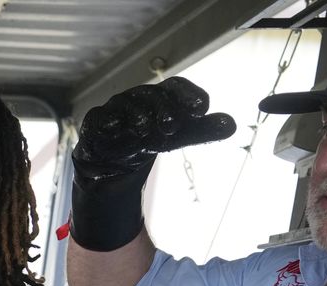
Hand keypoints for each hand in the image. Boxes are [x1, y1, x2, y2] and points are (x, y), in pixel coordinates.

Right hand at [75, 76, 235, 180]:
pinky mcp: (95, 123)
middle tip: (174, 125)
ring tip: (146, 131)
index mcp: (163, 96)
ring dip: (138, 117)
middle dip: (164, 108)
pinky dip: (106, 121)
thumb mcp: (178, 137)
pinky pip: (99, 119)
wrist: (114, 157)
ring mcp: (115, 109)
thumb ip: (201, 131)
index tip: (201, 108)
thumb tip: (231, 125)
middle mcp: (139, 98)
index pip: (177, 87)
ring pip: (126, 106)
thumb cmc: (150, 138)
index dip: (189, 95)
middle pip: (152, 96)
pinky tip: (115, 127)